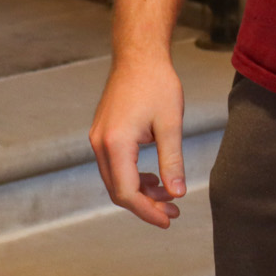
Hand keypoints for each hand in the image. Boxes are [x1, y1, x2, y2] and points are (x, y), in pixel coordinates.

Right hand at [89, 55, 185, 227]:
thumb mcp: (170, 124)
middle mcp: (100, 144)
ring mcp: (98, 139)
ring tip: (169, 196)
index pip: (127, 192)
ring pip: (115, 179)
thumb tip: (177, 193)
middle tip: (172, 213)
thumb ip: (172, 161)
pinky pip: (114, 166)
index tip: (169, 219)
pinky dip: (133, 177)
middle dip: (145, 205)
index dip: (147, 211)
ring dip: (140, 192)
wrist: (138, 55)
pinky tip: (154, 178)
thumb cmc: (156, 84)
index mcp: (115, 144)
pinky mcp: (102, 134)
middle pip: (118, 190)